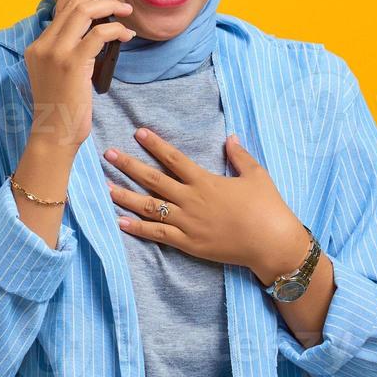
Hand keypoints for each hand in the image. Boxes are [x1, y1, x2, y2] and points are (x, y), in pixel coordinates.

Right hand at [24, 0, 135, 151]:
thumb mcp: (58, 75)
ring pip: (84, 12)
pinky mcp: (72, 63)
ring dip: (108, 5)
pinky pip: (98, 34)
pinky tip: (126, 35)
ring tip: (125, 9)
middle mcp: (43, 45)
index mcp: (37, 47)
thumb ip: (66, 53)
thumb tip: (85, 36)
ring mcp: (56, 53)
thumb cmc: (60, 110)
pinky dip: (115, 29)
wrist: (53, 134)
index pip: (56, 11)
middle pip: (71, 4)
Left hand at [102, 129, 311, 282]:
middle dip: (128, 166)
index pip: (174, 158)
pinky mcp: (188, 243)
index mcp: (206, 181)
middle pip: (153, 180)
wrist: (271, 243)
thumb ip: (240, 156)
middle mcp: (192, 200)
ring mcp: (188, 223)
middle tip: (108, 154)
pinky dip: (138, 229)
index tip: (138, 133)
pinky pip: (158, 234)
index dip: (155, 145)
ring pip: (150, 208)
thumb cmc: (267, 207)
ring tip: (105, 187)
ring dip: (126, 196)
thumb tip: (230, 137)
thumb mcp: (257, 175)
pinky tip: (120, 222)